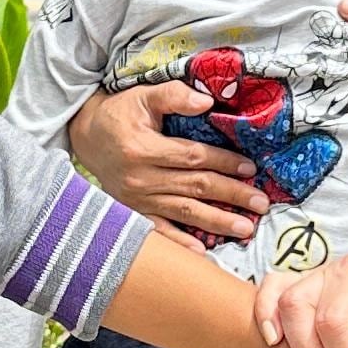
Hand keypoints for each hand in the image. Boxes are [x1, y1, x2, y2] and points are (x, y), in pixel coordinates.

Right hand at [66, 83, 263, 245]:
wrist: (86, 136)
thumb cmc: (121, 114)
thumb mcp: (143, 96)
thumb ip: (173, 95)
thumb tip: (207, 102)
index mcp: (144, 149)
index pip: (193, 157)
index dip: (223, 163)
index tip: (250, 169)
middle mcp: (141, 178)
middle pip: (194, 187)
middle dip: (231, 195)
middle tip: (261, 203)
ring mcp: (137, 199)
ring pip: (183, 212)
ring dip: (216, 222)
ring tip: (245, 228)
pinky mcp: (133, 211)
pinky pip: (159, 230)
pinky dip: (180, 243)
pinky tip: (202, 252)